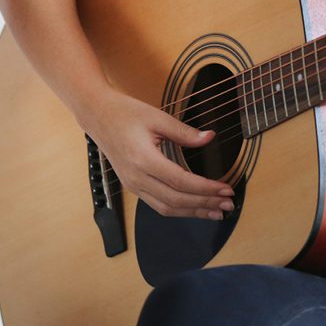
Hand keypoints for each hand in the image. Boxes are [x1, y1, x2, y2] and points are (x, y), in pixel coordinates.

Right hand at [83, 89, 234, 219]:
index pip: (181, 181)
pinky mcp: (133, 186)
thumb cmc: (125, 113)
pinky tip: (194, 207)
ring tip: (216, 211)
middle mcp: (136, 177)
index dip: (206, 189)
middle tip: (228, 204)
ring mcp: (133, 185)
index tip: (226, 189)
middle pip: (176, 200)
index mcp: (143, 159)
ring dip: (193, 212)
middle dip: (205, 204)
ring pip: (167, 208)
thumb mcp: (158, 117)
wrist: (98, 116)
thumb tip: (209, 138)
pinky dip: (179, 209)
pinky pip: (158, 205)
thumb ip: (185, 132)